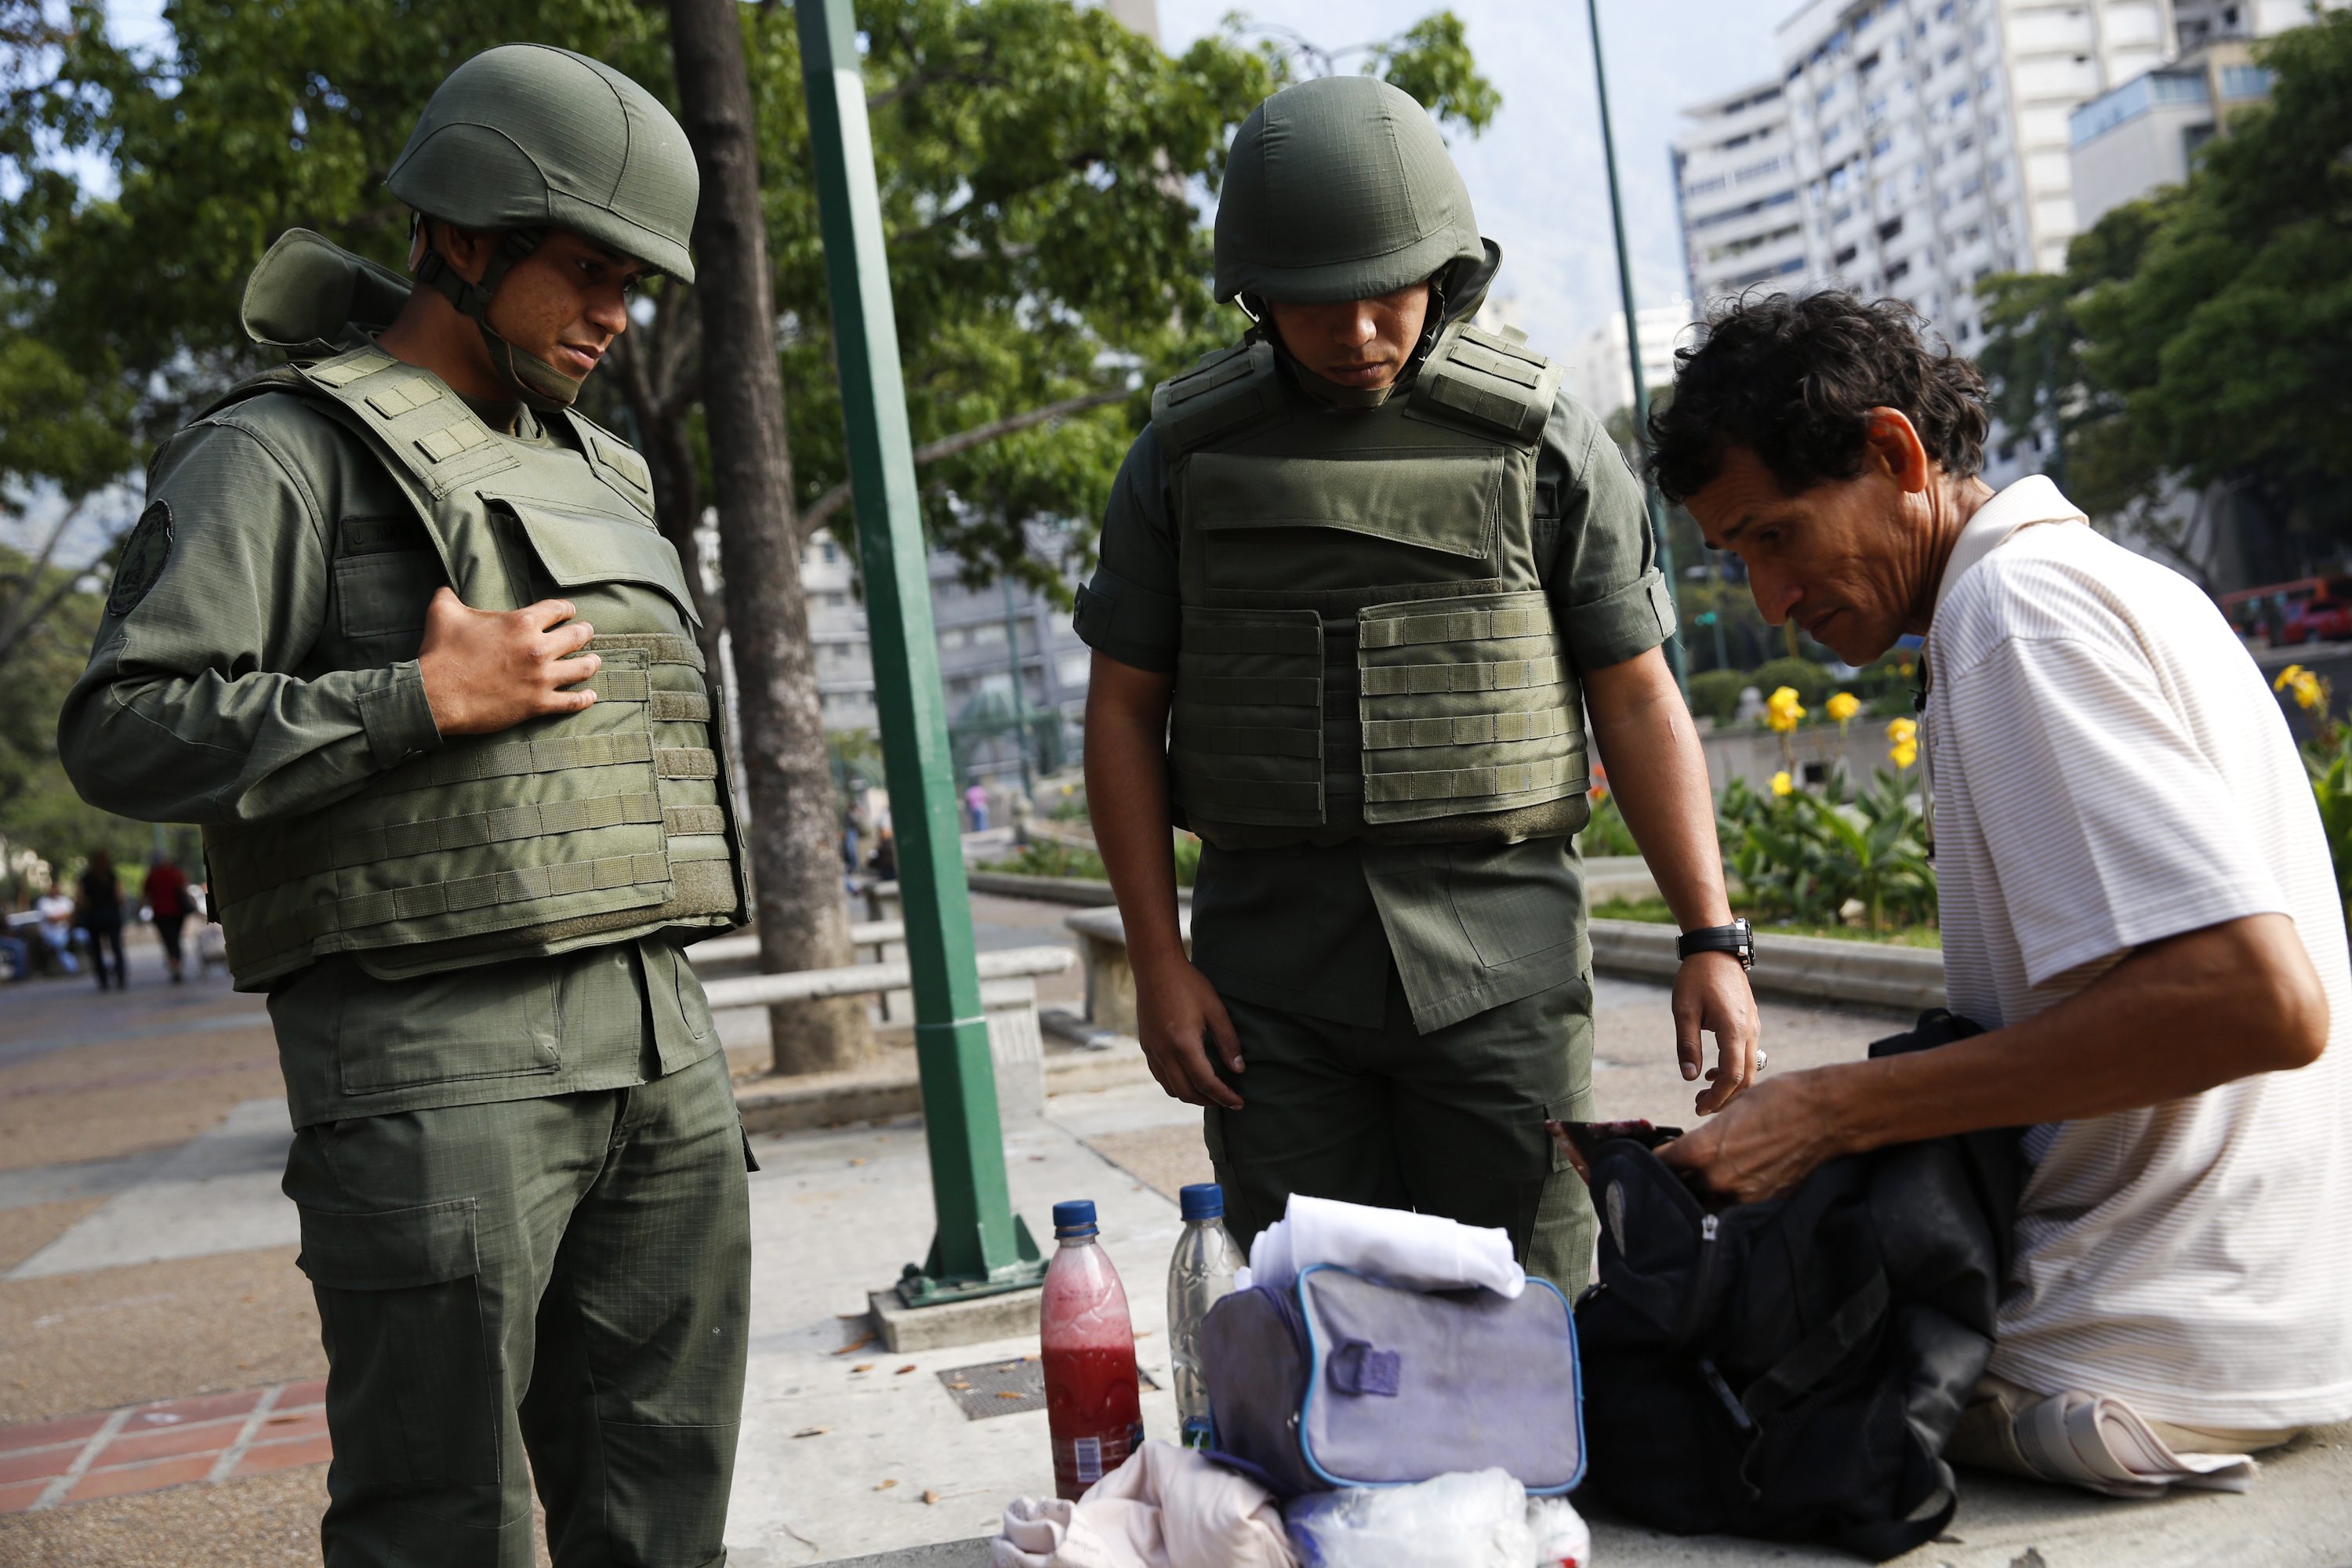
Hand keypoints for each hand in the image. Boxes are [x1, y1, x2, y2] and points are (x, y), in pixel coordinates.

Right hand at [417, 588, 599, 736]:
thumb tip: (446, 586)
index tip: (570, 612)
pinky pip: (572, 702)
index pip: (557, 609)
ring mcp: (541, 678)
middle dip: (584, 633)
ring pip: (581, 668)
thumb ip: (450, 595)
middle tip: (587, 632)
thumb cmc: (441, 652)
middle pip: (577, 636)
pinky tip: (591, 696)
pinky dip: (584, 699)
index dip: (566, 610)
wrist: (436, 695)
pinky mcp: (538, 704)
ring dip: (591, 662)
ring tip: (595, 660)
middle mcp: (538, 648)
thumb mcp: (444, 612)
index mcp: (521, 622)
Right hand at [1133, 955, 1244, 1109]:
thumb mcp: (1215, 1009)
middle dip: (1209, 1101)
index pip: (1206, 1082)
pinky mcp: (1146, 1046)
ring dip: (1192, 1096)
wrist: (1155, 967)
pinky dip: (1177, 1084)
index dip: (1224, 1096)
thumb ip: (1228, 1042)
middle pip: (1187, 1093)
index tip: (1239, 1102)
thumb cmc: (1189, 984)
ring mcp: (1152, 1051)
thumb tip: (1238, 1069)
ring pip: (1171, 1088)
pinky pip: (1161, 1076)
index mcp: (1183, 1044)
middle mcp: (1164, 1052)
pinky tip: (1190, 1077)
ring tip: (1211, 1091)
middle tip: (1228, 1100)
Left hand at [1658, 1070, 1847, 1204]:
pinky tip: (1728, 1180)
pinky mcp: (1762, 1202)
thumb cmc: (1776, 1101)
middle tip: (1671, 1169)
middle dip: (1673, 1179)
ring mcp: (1741, 1195)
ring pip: (1703, 1201)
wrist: (1825, 1114)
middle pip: (1679, 1188)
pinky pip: (1731, 1204)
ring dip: (1697, 1191)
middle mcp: (1717, 1179)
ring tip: (1697, 1177)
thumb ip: (1701, 1138)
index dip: (1653, 1160)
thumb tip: (1681, 1153)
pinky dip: (1724, 1195)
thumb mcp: (1728, 1111)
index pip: (1661, 1165)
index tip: (1651, 1156)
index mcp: (1701, 1151)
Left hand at [1674, 949, 1762, 1115]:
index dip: (1718, 1098)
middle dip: (1726, 1098)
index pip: (1732, 1076)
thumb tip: (1689, 1077)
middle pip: (1746, 1078)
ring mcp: (1755, 1027)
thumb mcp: (1684, 1011)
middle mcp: (1751, 1031)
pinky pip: (1749, 1055)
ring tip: (1704, 1092)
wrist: (1715, 950)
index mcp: (1734, 1029)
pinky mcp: (1752, 1023)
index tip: (1699, 1107)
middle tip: (1700, 1107)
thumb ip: (1687, 1045)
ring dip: (1730, 1085)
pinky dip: (1734, 1069)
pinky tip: (1713, 1071)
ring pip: (1750, 1068)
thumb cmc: (1697, 977)